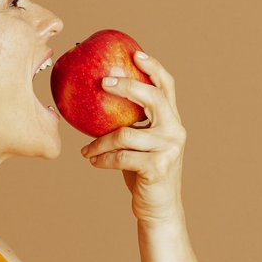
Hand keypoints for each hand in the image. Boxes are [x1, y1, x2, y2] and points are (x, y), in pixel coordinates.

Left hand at [79, 49, 187, 223]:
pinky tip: (92, 161)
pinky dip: (102, 159)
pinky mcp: (158, 168)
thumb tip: (94, 98)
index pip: (167, 86)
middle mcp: (175, 131)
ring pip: (126, 134)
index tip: (135, 53)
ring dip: (99, 142)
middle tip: (102, 82)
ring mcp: (169, 149)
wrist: (158, 209)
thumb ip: (128, 123)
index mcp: (171, 121)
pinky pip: (121, 157)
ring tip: (86, 149)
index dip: (153, 67)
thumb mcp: (138, 144)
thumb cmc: (142, 172)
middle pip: (153, 98)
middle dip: (127, 86)